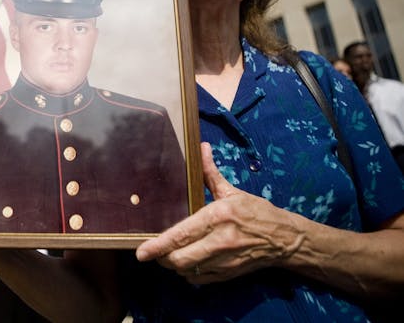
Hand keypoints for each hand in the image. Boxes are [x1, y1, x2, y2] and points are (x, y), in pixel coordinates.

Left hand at [135, 142, 303, 283]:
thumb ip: (210, 172)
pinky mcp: (228, 274)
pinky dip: (189, 273)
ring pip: (187, 271)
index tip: (142, 252)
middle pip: (179, 259)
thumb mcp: (231, 191)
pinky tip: (189, 262)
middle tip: (155, 250)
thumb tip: (201, 147)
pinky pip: (199, 279)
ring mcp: (224, 261)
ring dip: (174, 265)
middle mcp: (220, 241)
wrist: (284, 239)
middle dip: (162, 257)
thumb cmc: (256, 212)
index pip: (181, 235)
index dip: (158, 245)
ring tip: (170, 254)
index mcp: (217, 217)